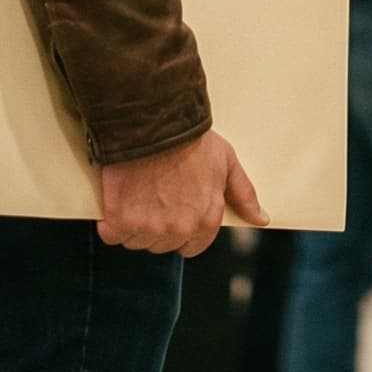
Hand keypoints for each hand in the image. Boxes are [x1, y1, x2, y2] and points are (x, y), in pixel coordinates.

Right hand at [96, 130, 266, 256]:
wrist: (152, 124)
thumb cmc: (191, 140)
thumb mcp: (227, 162)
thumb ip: (243, 195)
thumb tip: (261, 220)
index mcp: (206, 220)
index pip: (191, 247)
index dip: (181, 231)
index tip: (172, 213)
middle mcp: (179, 229)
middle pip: (161, 245)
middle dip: (156, 227)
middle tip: (152, 197)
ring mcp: (148, 227)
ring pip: (136, 241)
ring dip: (132, 225)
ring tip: (136, 194)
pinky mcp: (120, 221)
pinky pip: (110, 234)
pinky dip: (110, 221)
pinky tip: (118, 199)